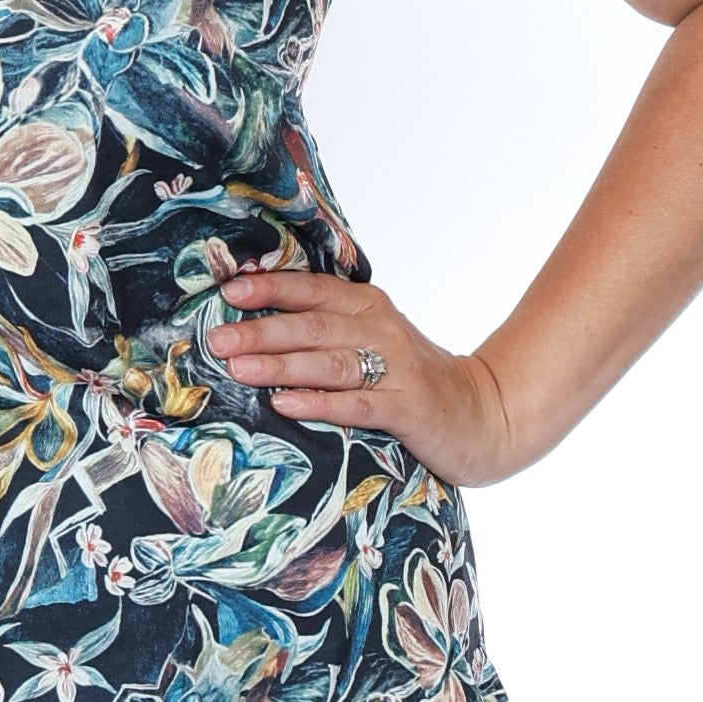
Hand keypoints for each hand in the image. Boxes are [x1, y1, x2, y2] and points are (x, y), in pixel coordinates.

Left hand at [209, 268, 518, 487]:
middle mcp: (382, 330)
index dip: (270, 288)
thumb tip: (253, 321)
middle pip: (313, 326)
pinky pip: (357, 405)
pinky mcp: (409, 409)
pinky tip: (285, 404)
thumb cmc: (411, 377)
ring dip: (281, 364)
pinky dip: (319, 403)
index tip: (228, 290)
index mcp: (368, 306)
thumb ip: (327, 327)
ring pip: (329, 363)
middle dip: (261, 330)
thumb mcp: (373, 340)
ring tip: (239, 368)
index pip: (312, 289)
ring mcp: (397, 369)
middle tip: (219, 338)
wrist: (483, 413)